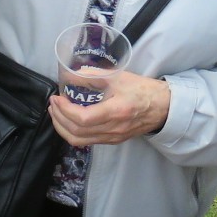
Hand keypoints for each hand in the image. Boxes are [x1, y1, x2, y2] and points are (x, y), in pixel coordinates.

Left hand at [48, 70, 170, 145]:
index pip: (83, 119)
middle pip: (76, 132)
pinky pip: (87, 141)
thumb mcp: (119, 77)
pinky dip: (72, 132)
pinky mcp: (112, 140)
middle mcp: (113, 129)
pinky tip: (69, 120)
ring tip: (56, 112)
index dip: (65, 110)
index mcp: (116, 112)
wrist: (163, 107)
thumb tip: (72, 75)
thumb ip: (94, 75)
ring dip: (62, 127)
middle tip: (53, 103)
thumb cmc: (143, 90)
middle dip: (59, 118)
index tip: (57, 97)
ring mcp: (112, 137)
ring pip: (79, 140)